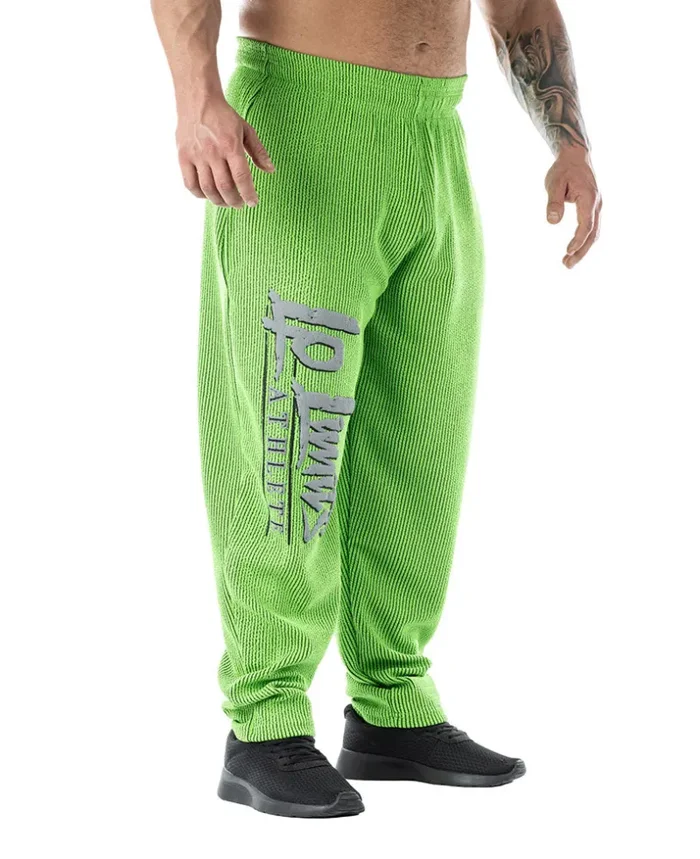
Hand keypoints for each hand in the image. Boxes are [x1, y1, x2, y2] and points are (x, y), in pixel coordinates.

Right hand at [176, 96, 274, 207]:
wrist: (197, 100)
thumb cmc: (224, 116)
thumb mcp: (246, 129)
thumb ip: (259, 151)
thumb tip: (271, 170)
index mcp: (231, 145)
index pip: (241, 177)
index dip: (248, 193)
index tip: (253, 202)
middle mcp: (213, 152)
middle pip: (224, 187)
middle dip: (235, 201)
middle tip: (240, 204)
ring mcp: (196, 155)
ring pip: (207, 189)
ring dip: (219, 201)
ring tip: (226, 202)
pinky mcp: (183, 156)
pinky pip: (190, 184)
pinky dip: (200, 195)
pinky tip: (208, 195)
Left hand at [545, 144, 601, 268]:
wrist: (575, 157)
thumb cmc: (563, 169)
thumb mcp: (554, 183)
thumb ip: (554, 202)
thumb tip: (552, 222)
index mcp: (589, 198)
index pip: (586, 225)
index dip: (577, 240)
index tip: (567, 251)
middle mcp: (597, 204)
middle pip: (593, 234)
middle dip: (581, 252)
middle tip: (566, 265)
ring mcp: (597, 207)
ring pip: (594, 234)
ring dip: (583, 249)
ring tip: (567, 263)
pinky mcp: (593, 209)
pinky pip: (592, 229)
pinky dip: (584, 242)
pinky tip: (574, 251)